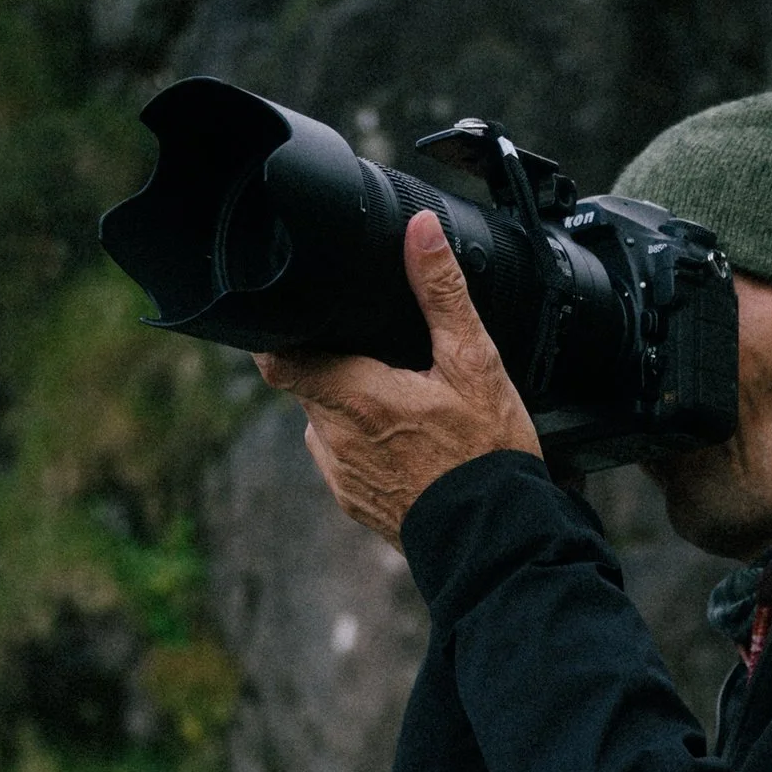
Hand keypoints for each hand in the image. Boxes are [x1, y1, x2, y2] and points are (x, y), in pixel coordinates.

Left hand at [254, 210, 539, 540]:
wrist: (493, 540)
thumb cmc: (484, 456)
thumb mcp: (473, 362)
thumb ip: (441, 293)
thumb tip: (420, 231)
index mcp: (352, 396)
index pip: (278, 358)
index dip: (278, 335)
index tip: (294, 318)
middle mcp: (332, 438)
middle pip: (309, 383)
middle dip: (335, 364)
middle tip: (378, 354)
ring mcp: (340, 475)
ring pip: (327, 421)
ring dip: (352, 406)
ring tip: (403, 402)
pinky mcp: (354, 502)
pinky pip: (344, 459)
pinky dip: (366, 445)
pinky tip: (408, 445)